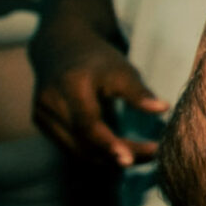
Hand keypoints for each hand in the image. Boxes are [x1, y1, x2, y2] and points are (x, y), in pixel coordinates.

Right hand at [30, 20, 166, 167]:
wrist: (61, 46)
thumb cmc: (98, 59)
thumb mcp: (122, 69)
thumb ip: (138, 92)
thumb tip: (163, 109)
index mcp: (71, 86)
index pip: (88, 125)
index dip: (111, 145)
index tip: (136, 158)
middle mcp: (51, 102)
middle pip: (85, 143)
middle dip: (119, 154)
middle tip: (152, 155)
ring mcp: (42, 115)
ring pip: (77, 151)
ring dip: (109, 159)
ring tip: (141, 155)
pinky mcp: (41, 123)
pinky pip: (71, 147)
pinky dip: (96, 153)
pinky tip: (119, 151)